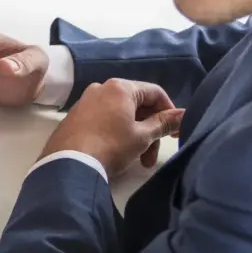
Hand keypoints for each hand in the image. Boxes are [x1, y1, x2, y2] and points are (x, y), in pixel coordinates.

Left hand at [40, 79, 183, 178]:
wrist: (68, 165)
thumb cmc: (111, 146)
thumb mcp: (142, 136)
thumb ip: (164, 123)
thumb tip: (184, 114)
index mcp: (120, 87)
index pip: (154, 93)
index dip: (169, 112)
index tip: (175, 132)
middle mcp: (100, 89)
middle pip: (137, 106)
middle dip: (150, 131)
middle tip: (153, 156)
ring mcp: (84, 103)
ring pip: (120, 116)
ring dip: (135, 137)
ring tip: (139, 162)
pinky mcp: (73, 118)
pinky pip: (103, 121)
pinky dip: (116, 135)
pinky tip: (118, 155)